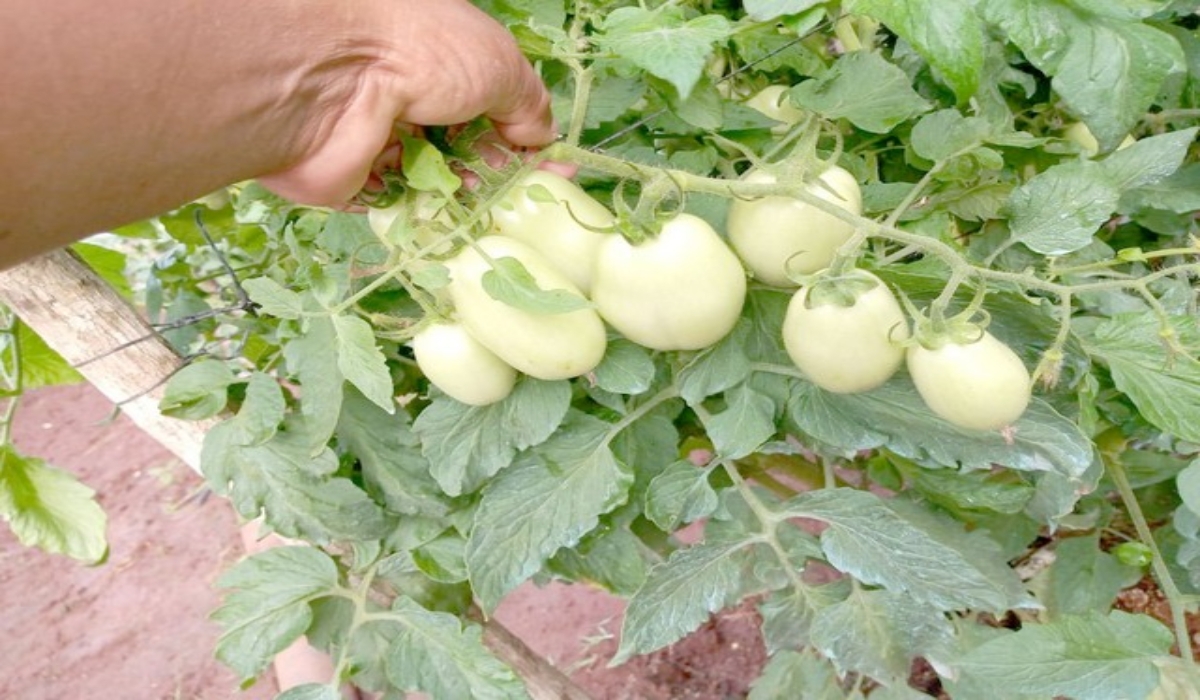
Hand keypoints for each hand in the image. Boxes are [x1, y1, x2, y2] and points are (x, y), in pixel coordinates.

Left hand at [258, 0, 555, 204]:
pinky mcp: (353, 181)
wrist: (331, 73)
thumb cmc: (423, 50)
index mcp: (442, 55)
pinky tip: (450, 222)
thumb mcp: (499, 65)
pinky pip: (399, 208)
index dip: (526, 138)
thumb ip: (527, 104)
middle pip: (464, 146)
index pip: (492, 102)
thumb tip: (541, 138)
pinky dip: (426, 217)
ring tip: (483, 205)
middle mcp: (410, 93)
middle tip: (524, 198)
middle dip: (497, 174)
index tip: (556, 170)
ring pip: (434, 181)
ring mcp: (380, 138)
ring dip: (463, 197)